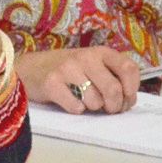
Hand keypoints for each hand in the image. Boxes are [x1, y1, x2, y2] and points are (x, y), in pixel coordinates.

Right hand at [23, 47, 140, 114]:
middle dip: (114, 106)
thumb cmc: (67, 71)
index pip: (129, 69)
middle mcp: (85, 57)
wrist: (29, 68)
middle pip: (113, 90)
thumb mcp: (92, 65)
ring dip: (92, 108)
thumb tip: (127, 101)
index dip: (132, 89)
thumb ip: (112, 77)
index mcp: (100, 52)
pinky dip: (76, 109)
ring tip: (84, 101)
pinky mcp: (52, 83)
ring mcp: (67, 69)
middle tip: (108, 109)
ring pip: (95, 101)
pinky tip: (70, 101)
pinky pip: (75, 107)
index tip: (126, 98)